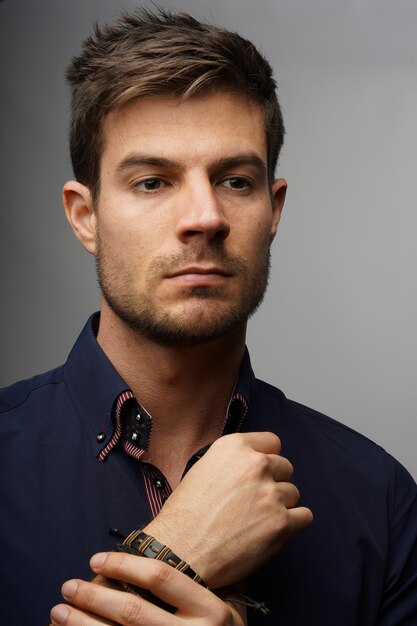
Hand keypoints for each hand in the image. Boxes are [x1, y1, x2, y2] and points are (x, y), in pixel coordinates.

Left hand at [50, 551, 245, 624]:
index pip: (160, 578)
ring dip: (82, 624)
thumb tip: (161, 545)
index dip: (124, 564)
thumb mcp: (230, 604)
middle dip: (94, 596)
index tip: (96, 558)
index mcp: (212, 611)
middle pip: (133, 611)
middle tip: (68, 586)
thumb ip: (203, 581)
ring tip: (59, 610)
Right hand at [144, 432, 312, 587]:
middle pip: (285, 466)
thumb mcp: (202, 469)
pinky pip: (305, 517)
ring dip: (280, 505)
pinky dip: (294, 524)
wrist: (181, 552)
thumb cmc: (185, 516)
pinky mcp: (281, 523)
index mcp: (234, 447)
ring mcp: (270, 493)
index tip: (261, 472)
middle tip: (256, 501)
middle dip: (274, 482)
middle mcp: (255, 464)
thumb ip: (231, 462)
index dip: (266, 458)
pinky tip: (273, 531)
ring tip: (257, 520)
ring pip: (293, 493)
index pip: (271, 442)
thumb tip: (249, 466)